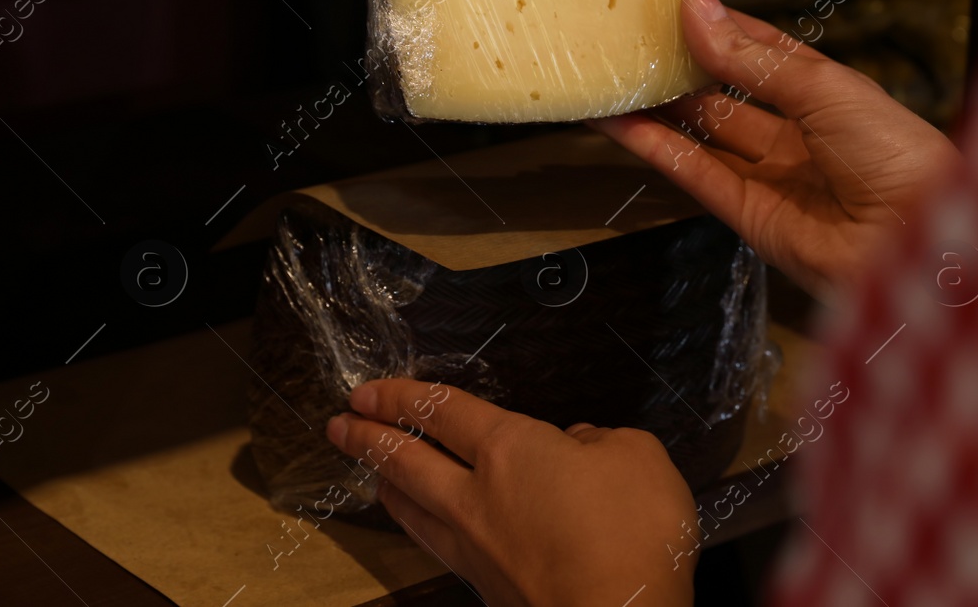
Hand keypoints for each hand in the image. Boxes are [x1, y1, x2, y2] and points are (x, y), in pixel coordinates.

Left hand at [327, 379, 696, 606]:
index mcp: (510, 449)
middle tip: (339, 425)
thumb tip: (579, 446)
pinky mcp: (488, 588)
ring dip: (385, 485)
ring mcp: (476, 548)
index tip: (369, 390)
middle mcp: (478, 497)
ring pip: (411, 509)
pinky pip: (438, 545)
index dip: (401, 395)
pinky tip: (430, 527)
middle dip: (367, 438)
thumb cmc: (629, 535)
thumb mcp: (637, 455)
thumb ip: (601, 439)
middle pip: (406, 460)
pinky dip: (420, 526)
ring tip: (371, 474)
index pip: (442, 411)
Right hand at [591, 0, 959, 297]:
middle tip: (632, 40)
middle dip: (681, 68)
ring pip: (703, 134)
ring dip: (657, 109)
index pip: (763, 53)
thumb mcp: (824, 88)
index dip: (722, 29)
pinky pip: (695, 174)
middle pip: (726, 95)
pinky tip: (620, 124)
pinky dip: (656, 149)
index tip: (675, 4)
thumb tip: (696, 10)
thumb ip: (752, 58)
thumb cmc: (896, 155)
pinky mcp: (751, 217)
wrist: (920, 241)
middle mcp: (798, 134)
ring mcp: (773, 177)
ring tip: (610, 78)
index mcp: (828, 95)